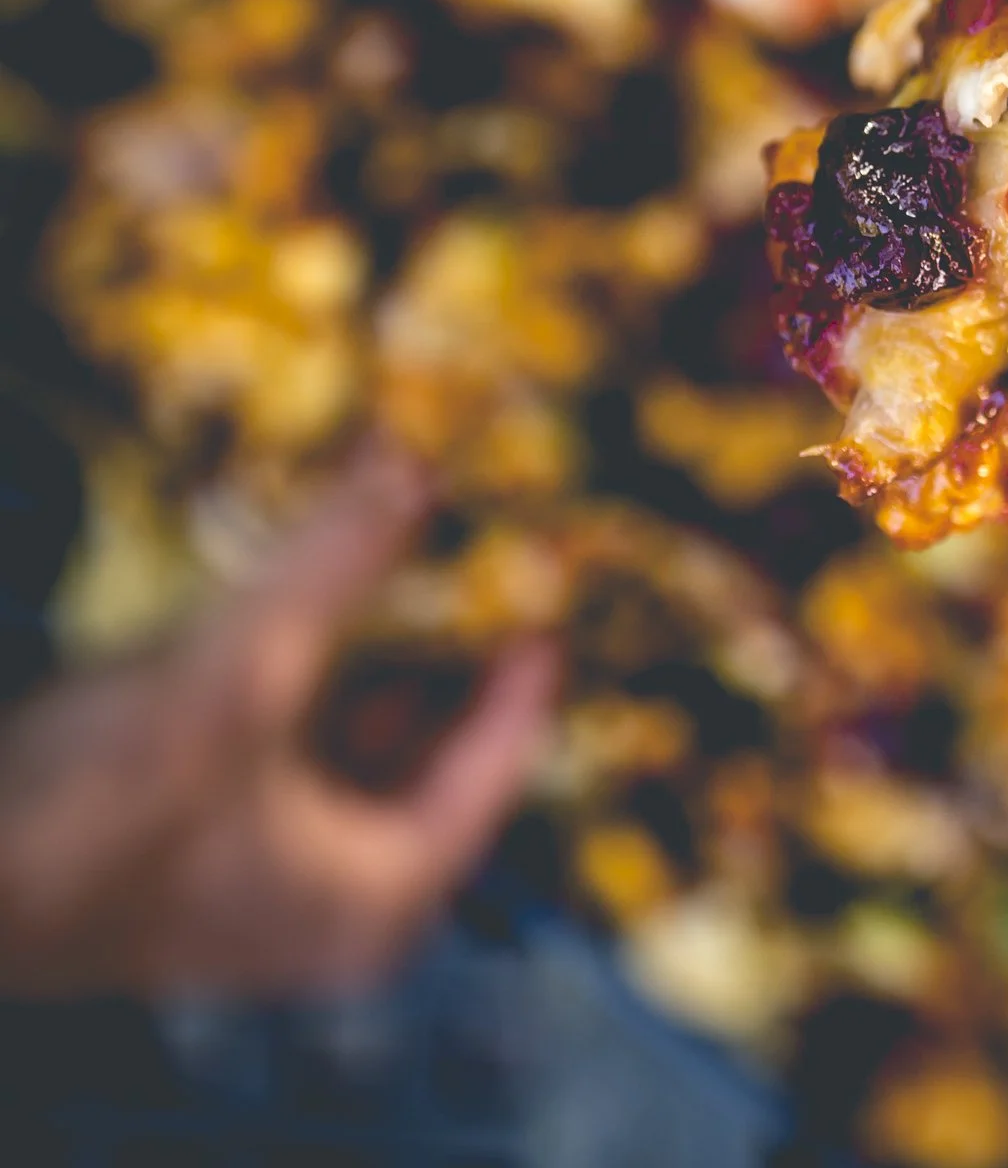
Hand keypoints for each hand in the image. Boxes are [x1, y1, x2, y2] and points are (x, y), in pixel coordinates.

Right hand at [0, 444, 553, 994]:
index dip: (519, 690)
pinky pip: (295, 782)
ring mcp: (263, 903)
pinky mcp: (201, 872)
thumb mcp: (239, 667)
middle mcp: (333, 919)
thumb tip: (414, 458)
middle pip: (431, 776)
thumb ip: (337, 560)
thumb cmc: (95, 808)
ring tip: (403, 593)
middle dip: (447, 677)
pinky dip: (312, 710)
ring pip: (358, 776)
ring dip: (377, 685)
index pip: (491, 779)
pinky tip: (301, 639)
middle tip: (478, 588)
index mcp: (377, 899)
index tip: (541, 616)